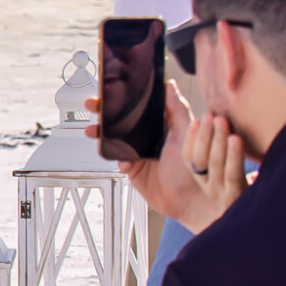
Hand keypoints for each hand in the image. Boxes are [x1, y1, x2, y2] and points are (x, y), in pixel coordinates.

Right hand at [84, 86, 222, 229]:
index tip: (111, 89)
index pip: (140, 105)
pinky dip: (116, 157)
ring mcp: (138, 151)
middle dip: (105, 111)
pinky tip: (124, 160)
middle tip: (94, 104)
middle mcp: (149, 136)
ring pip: (114, 137)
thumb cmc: (193, 167)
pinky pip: (117, 158)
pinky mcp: (132, 167)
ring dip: (101, 132)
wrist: (188, 199)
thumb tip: (170, 85)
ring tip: (93, 130)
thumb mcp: (187, 133)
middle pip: (122, 119)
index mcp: (162, 124)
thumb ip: (178, 109)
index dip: (124, 97)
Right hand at [183, 112, 249, 221]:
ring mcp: (225, 195)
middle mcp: (212, 189)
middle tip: (210, 114)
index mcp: (207, 182)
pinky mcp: (239, 199)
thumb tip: (218, 125)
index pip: (190, 159)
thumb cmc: (254, 194)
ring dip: (216, 140)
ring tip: (221, 120)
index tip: (196, 121)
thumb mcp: (241, 175)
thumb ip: (231, 152)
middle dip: (204, 135)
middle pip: (201, 160)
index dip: (190, 139)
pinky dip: (232, 156)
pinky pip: (232, 175)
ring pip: (215, 165)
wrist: (265, 229)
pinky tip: (236, 139)